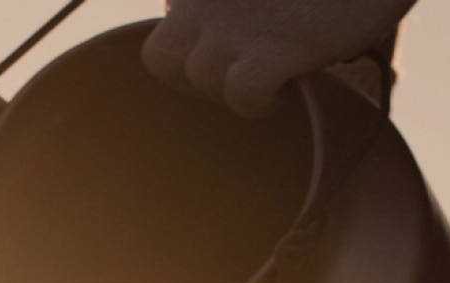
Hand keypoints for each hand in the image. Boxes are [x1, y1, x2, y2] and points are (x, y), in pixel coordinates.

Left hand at [142, 0, 416, 117]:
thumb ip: (236, 7)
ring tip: (274, 75)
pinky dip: (259, 105)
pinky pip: (240, 97)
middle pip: (161, 58)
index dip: (186, 46)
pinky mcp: (275, 45)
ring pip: (200, 80)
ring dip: (233, 90)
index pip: (162, 23)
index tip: (224, 50)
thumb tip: (204, 33)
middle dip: (194, 78)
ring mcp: (236, 18)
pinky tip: (287, 89)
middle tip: (237, 73)